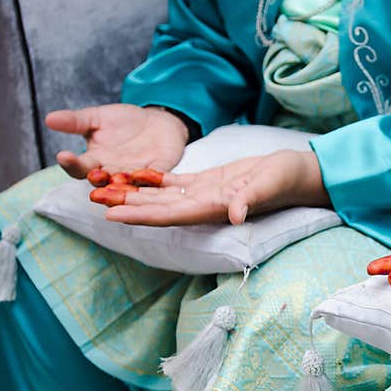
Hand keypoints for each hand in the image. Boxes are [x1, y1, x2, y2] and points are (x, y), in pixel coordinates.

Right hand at [45, 104, 188, 178]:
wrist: (156, 120)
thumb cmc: (124, 122)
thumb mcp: (97, 117)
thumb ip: (75, 121)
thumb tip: (49, 119)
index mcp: (96, 161)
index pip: (79, 167)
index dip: (71, 163)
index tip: (63, 155)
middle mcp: (114, 173)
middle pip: (102, 182)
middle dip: (98, 179)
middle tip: (94, 174)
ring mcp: (136, 176)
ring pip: (127, 186)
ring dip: (123, 186)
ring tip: (117, 181)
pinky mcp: (160, 173)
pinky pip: (155, 179)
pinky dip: (151, 178)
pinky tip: (147, 175)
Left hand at [101, 150, 327, 225]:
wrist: (298, 173)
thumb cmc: (286, 179)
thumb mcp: (269, 185)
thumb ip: (252, 199)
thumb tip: (236, 215)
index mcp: (215, 208)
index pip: (171, 215)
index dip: (142, 217)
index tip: (113, 217)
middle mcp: (204, 205)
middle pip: (158, 208)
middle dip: (127, 206)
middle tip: (93, 200)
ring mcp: (205, 193)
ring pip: (162, 196)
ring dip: (134, 194)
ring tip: (104, 188)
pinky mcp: (209, 181)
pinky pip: (175, 182)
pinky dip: (154, 180)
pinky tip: (133, 174)